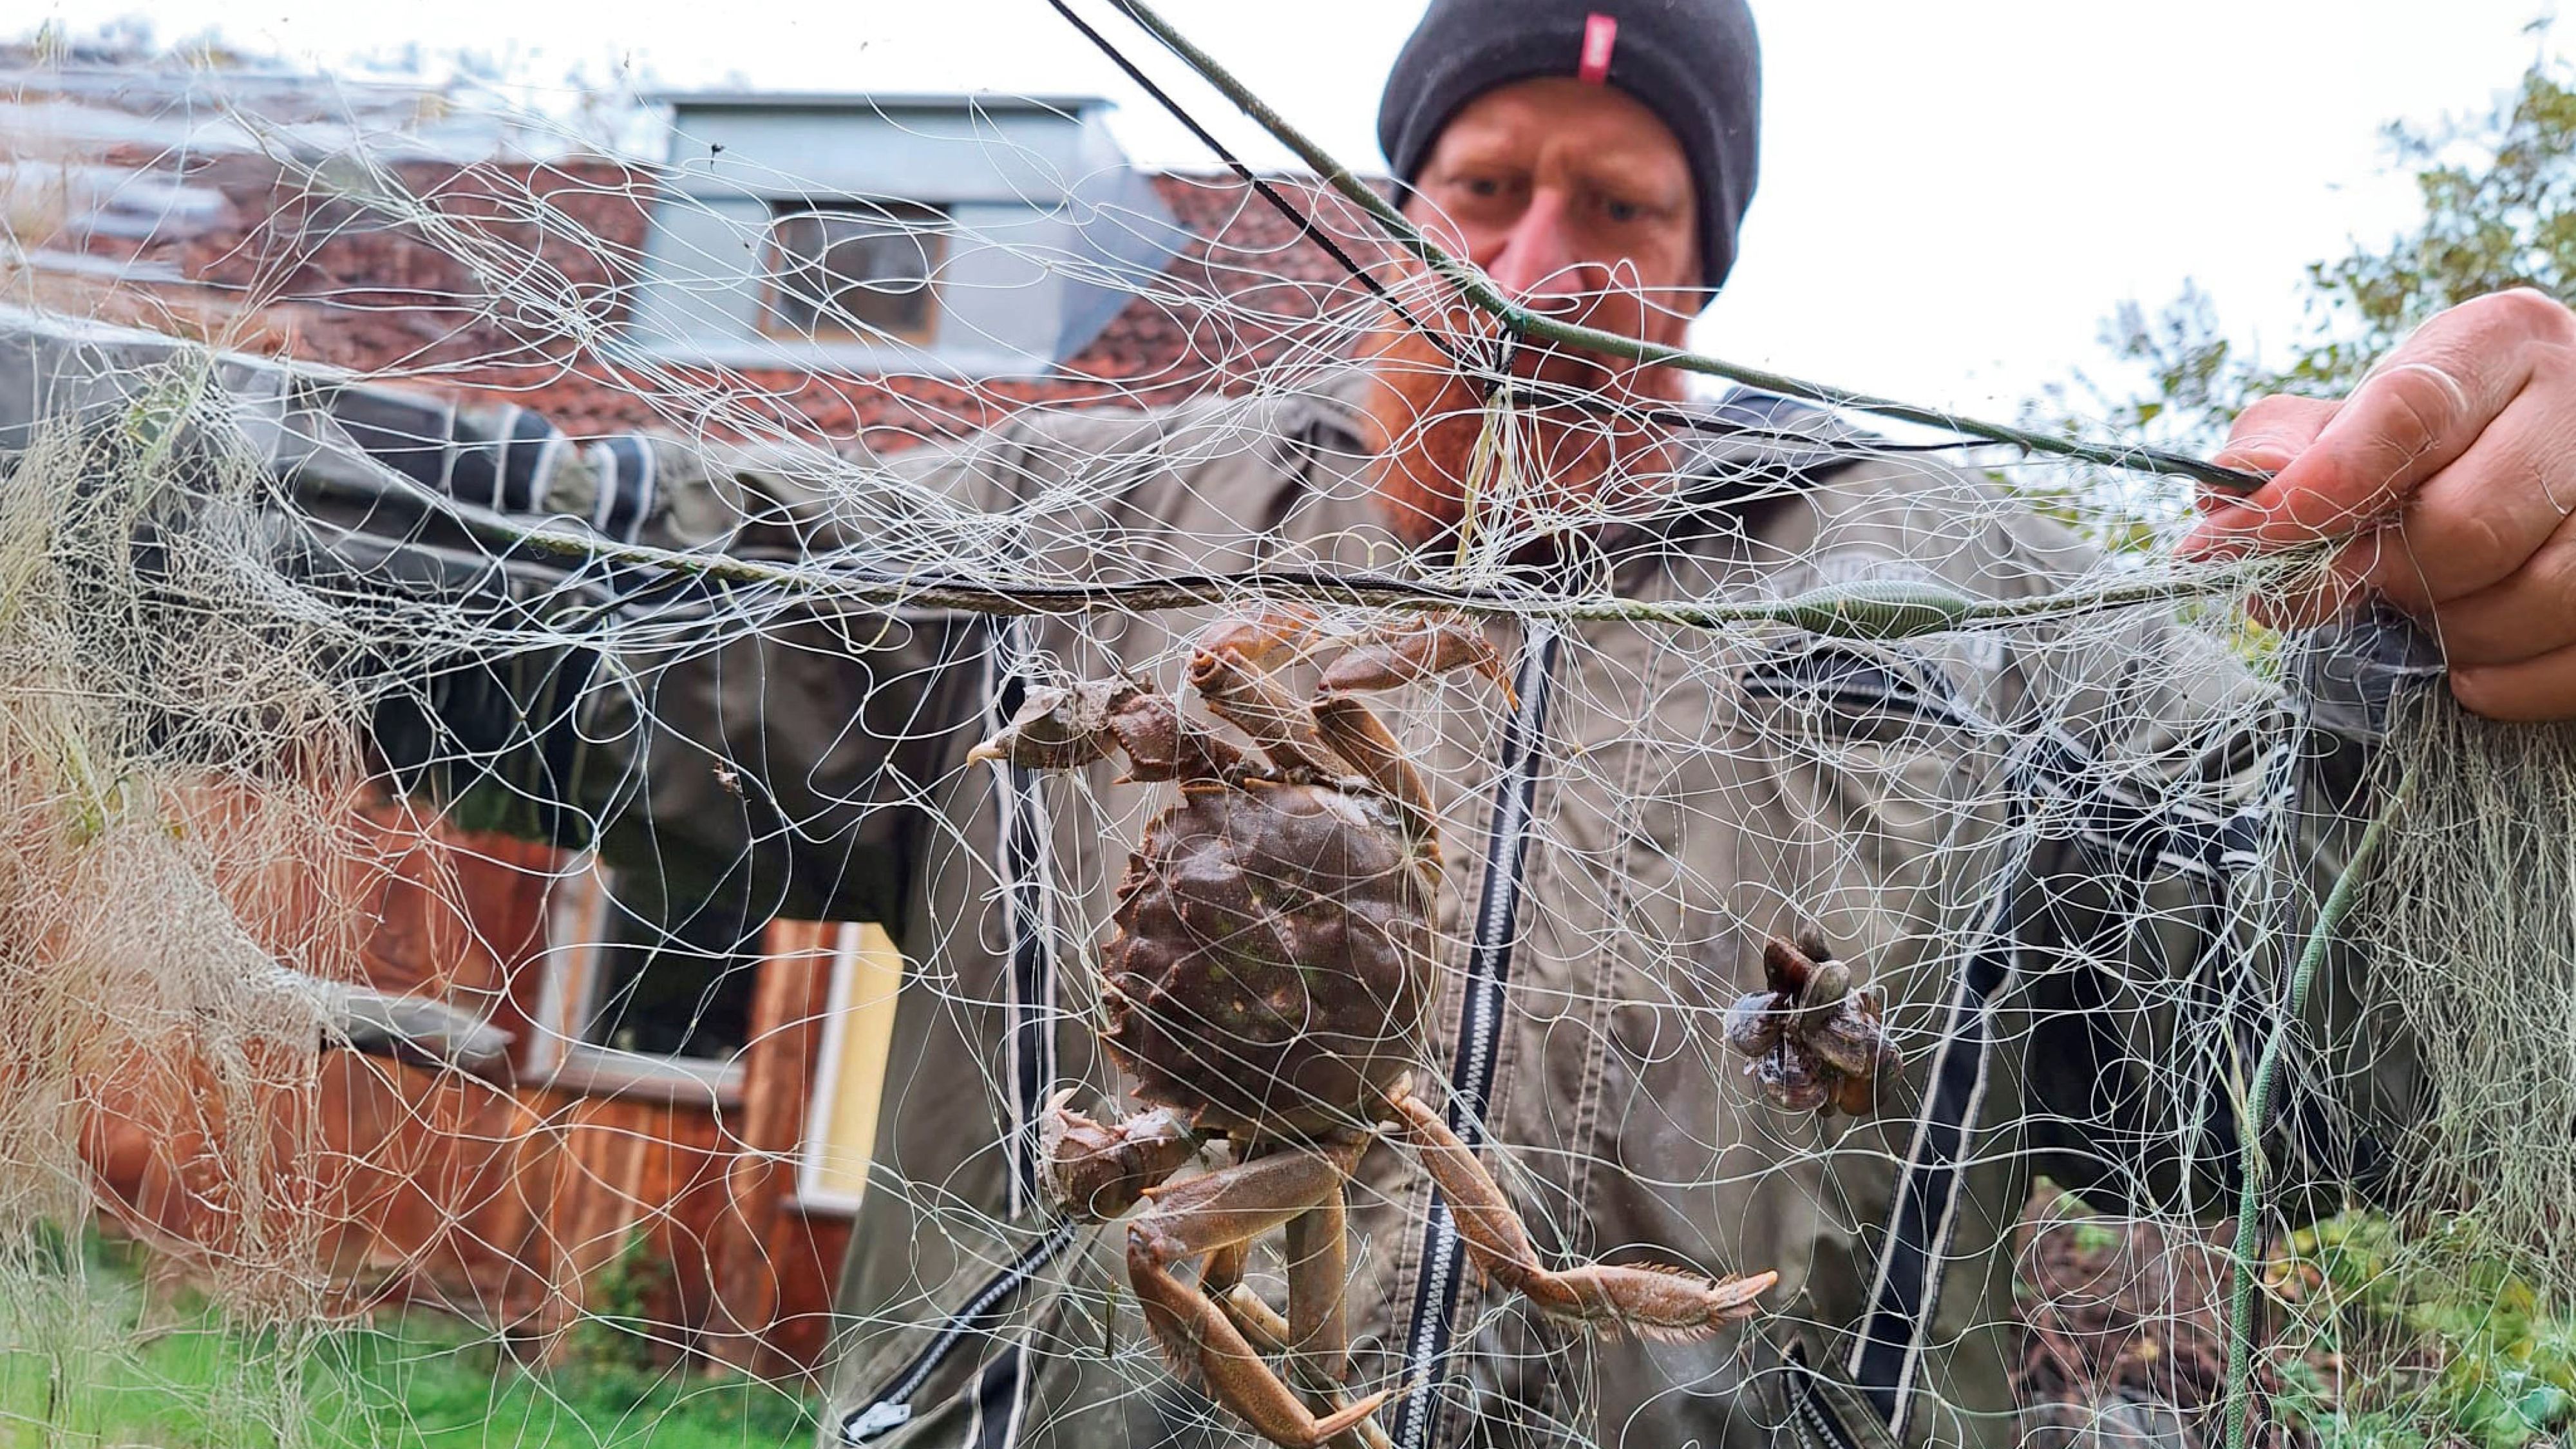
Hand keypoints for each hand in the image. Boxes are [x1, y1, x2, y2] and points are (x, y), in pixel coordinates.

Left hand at [2180, 288, 2575, 720]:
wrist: (2538, 464)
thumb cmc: (2429, 447)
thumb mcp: (2347, 421)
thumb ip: (2282, 449)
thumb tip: (2233, 494)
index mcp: (2503, 342)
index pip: (2405, 415)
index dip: (2313, 494)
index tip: (2236, 543)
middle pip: (2468, 524)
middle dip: (2383, 575)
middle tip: (2349, 583)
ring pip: (2534, 598)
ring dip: (2449, 632)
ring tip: (2419, 611)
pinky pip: (2569, 663)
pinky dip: (2500, 679)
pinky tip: (2471, 651)